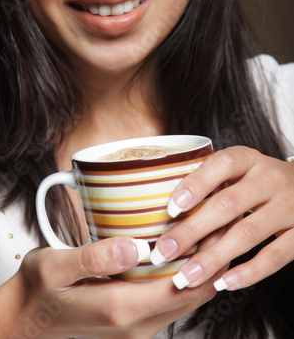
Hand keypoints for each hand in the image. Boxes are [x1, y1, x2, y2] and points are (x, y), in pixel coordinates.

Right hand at [7, 237, 217, 338]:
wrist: (23, 320)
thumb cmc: (36, 290)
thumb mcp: (53, 267)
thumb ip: (92, 259)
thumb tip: (132, 247)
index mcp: (119, 310)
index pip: (181, 288)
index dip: (206, 259)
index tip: (218, 225)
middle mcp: (134, 327)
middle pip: (190, 296)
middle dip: (212, 262)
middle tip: (222, 222)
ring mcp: (135, 329)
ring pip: (183, 301)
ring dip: (201, 270)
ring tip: (211, 232)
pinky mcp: (132, 323)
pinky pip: (169, 301)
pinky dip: (184, 278)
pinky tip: (184, 253)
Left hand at [149, 146, 293, 291]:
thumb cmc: (258, 180)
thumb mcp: (238, 169)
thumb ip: (209, 180)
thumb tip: (161, 206)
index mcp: (248, 159)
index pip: (221, 165)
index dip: (195, 185)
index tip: (170, 210)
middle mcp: (269, 179)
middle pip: (228, 204)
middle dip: (192, 231)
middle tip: (163, 253)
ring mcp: (289, 206)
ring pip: (248, 233)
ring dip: (213, 258)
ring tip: (186, 277)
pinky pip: (275, 256)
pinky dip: (248, 272)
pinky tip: (222, 283)